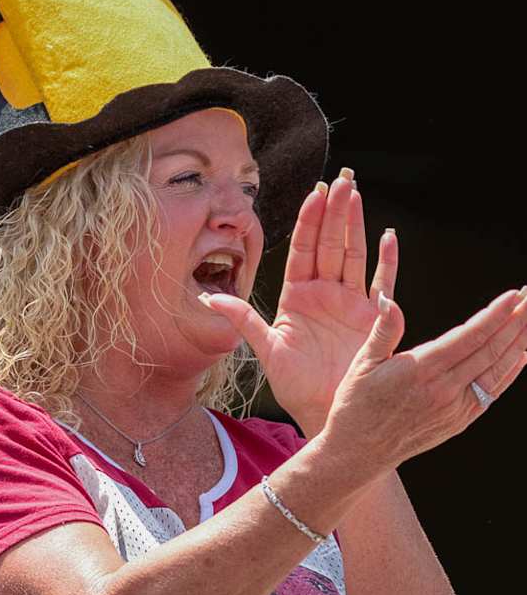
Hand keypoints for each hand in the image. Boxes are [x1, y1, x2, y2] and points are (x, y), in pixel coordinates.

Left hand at [200, 169, 396, 433]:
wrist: (325, 414)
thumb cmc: (296, 387)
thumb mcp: (266, 352)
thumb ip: (242, 320)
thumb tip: (206, 300)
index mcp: (297, 297)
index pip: (303, 251)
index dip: (310, 221)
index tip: (315, 192)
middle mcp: (325, 294)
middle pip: (331, 245)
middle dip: (335, 212)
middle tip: (342, 180)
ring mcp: (351, 303)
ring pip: (354, 255)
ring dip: (356, 225)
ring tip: (357, 194)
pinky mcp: (374, 318)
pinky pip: (382, 283)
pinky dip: (387, 261)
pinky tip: (389, 236)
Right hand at [321, 284, 526, 481]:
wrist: (359, 453)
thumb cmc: (356, 405)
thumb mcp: (362, 363)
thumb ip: (383, 329)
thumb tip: (388, 299)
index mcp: (422, 370)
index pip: (470, 337)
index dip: (496, 315)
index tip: (513, 296)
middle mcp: (444, 390)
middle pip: (491, 350)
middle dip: (516, 321)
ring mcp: (455, 408)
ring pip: (497, 371)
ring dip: (519, 342)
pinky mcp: (458, 421)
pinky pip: (491, 392)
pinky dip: (510, 372)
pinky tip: (521, 354)